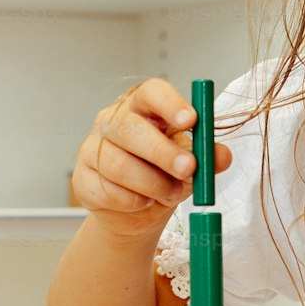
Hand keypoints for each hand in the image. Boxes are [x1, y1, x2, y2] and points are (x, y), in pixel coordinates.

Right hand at [71, 78, 232, 239]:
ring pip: (119, 166)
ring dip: (153, 185)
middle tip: (189, 169)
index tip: (191, 120)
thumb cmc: (165, 176)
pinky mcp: (82, 179)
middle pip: (130, 128)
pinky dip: (132, 202)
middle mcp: (113, 122)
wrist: (138, 213)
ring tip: (170, 193)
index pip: (152, 92)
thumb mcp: (192, 165)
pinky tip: (143, 202)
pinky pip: (106, 191)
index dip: (170, 104)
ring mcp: (92, 149)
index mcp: (143, 108)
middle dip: (163, 152)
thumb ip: (208, 158)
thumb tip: (222, 155)